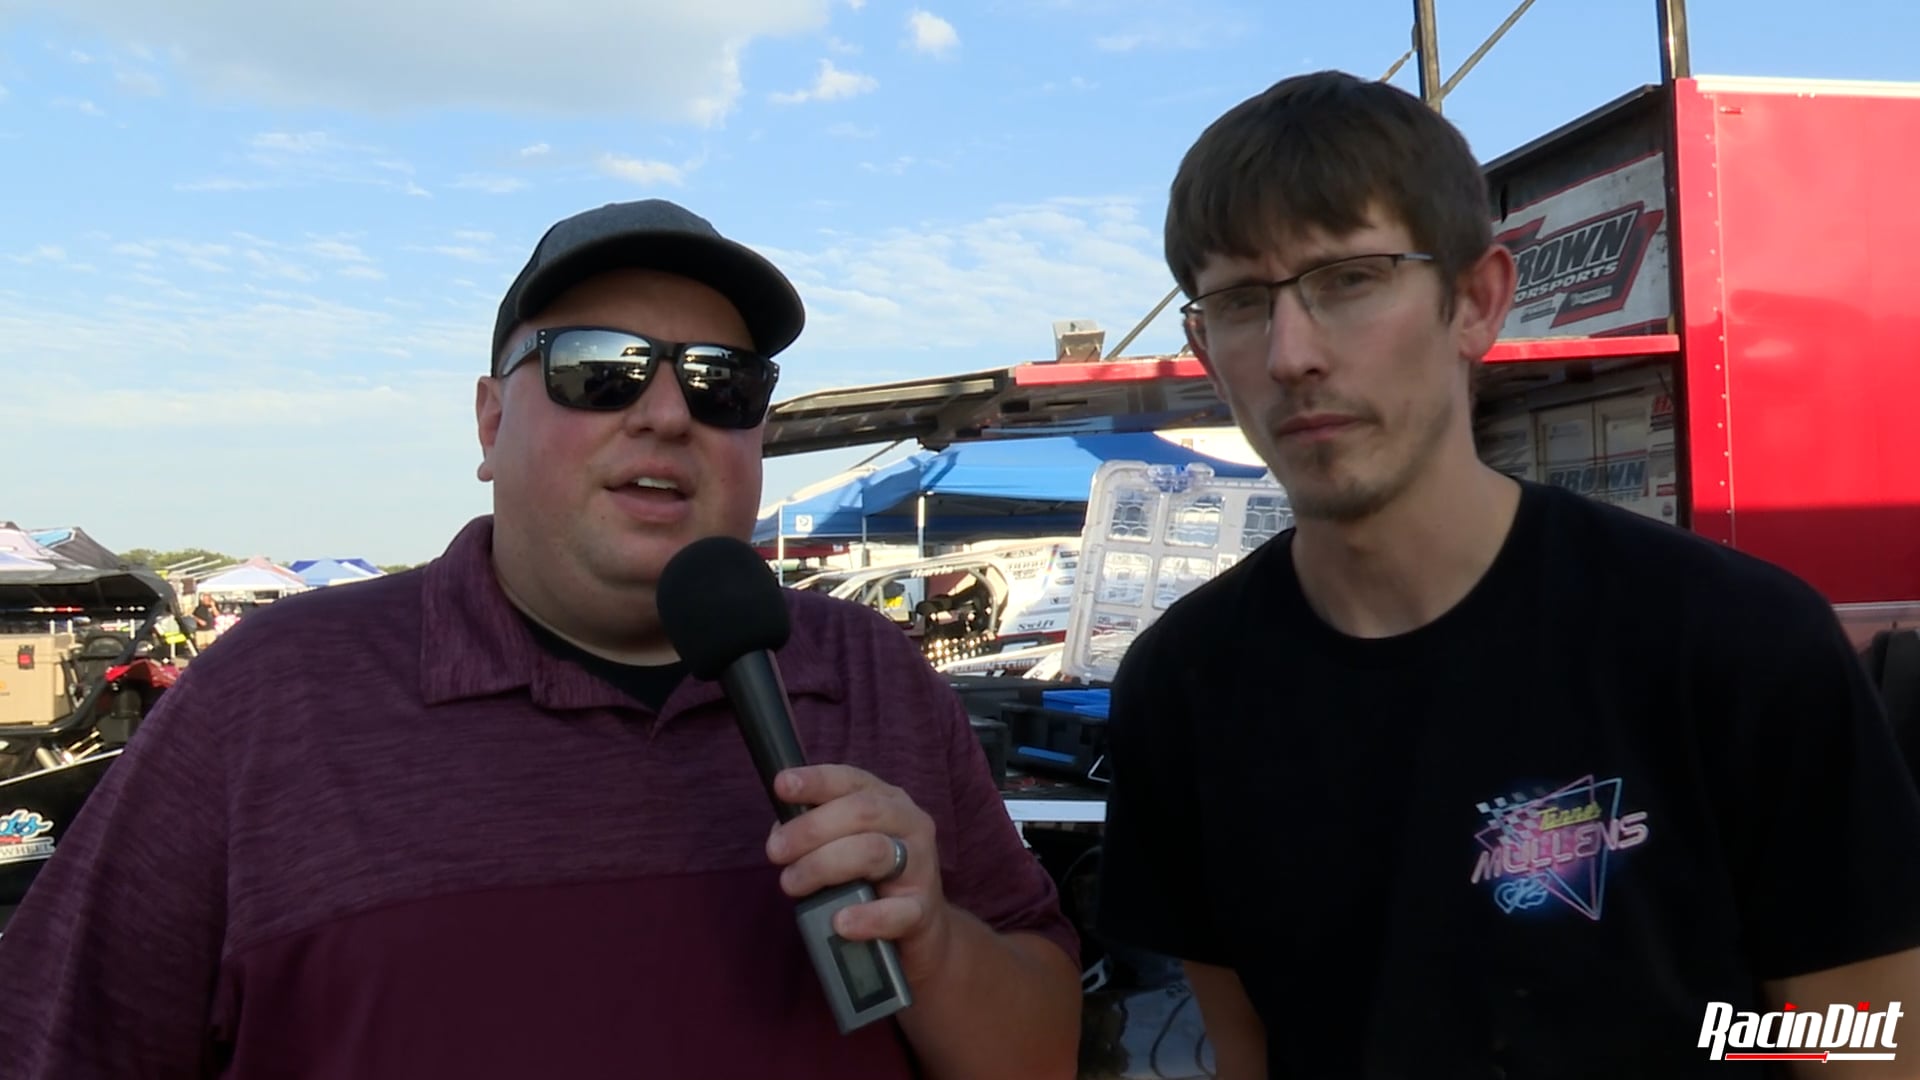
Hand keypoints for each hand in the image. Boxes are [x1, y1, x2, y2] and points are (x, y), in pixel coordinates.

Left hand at [764, 763, 951, 978]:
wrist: (919, 926)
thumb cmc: (874, 877)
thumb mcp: (848, 842)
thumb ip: (817, 832)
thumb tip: (780, 833)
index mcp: (888, 800)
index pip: (851, 781)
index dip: (816, 780)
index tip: (782, 785)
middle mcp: (909, 824)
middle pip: (861, 812)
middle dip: (811, 828)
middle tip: (775, 851)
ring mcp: (921, 866)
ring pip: (873, 852)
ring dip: (823, 865)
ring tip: (791, 884)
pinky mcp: (922, 909)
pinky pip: (897, 911)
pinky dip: (866, 917)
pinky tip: (840, 922)